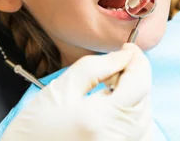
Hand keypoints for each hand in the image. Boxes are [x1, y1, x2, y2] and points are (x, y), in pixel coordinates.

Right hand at [1, 44, 152, 140]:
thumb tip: (122, 56)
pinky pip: (138, 133)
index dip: (137, 60)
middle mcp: (117, 137)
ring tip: (111, 86)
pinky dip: (133, 116)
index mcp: (101, 117)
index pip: (139, 83)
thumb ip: (94, 68)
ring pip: (145, 116)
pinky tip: (114, 108)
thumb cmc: (35, 126)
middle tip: (116, 64)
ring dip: (135, 95)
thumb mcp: (60, 88)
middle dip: (135, 76)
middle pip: (144, 99)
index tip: (128, 48)